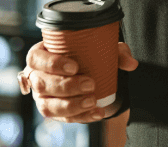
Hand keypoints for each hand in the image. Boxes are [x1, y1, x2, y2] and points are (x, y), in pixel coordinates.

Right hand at [18, 41, 138, 122]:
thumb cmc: (88, 55)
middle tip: (90, 84)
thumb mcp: (102, 48)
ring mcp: (42, 97)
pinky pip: (63, 118)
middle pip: (42, 84)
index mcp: (41, 55)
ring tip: (92, 101)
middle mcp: (37, 76)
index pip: (36, 59)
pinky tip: (97, 113)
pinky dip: (82, 117)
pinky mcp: (53, 112)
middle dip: (66, 87)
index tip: (74, 66)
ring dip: (71, 106)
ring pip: (48, 106)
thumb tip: (131, 64)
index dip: (52, 63)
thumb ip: (117, 53)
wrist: (89, 73)